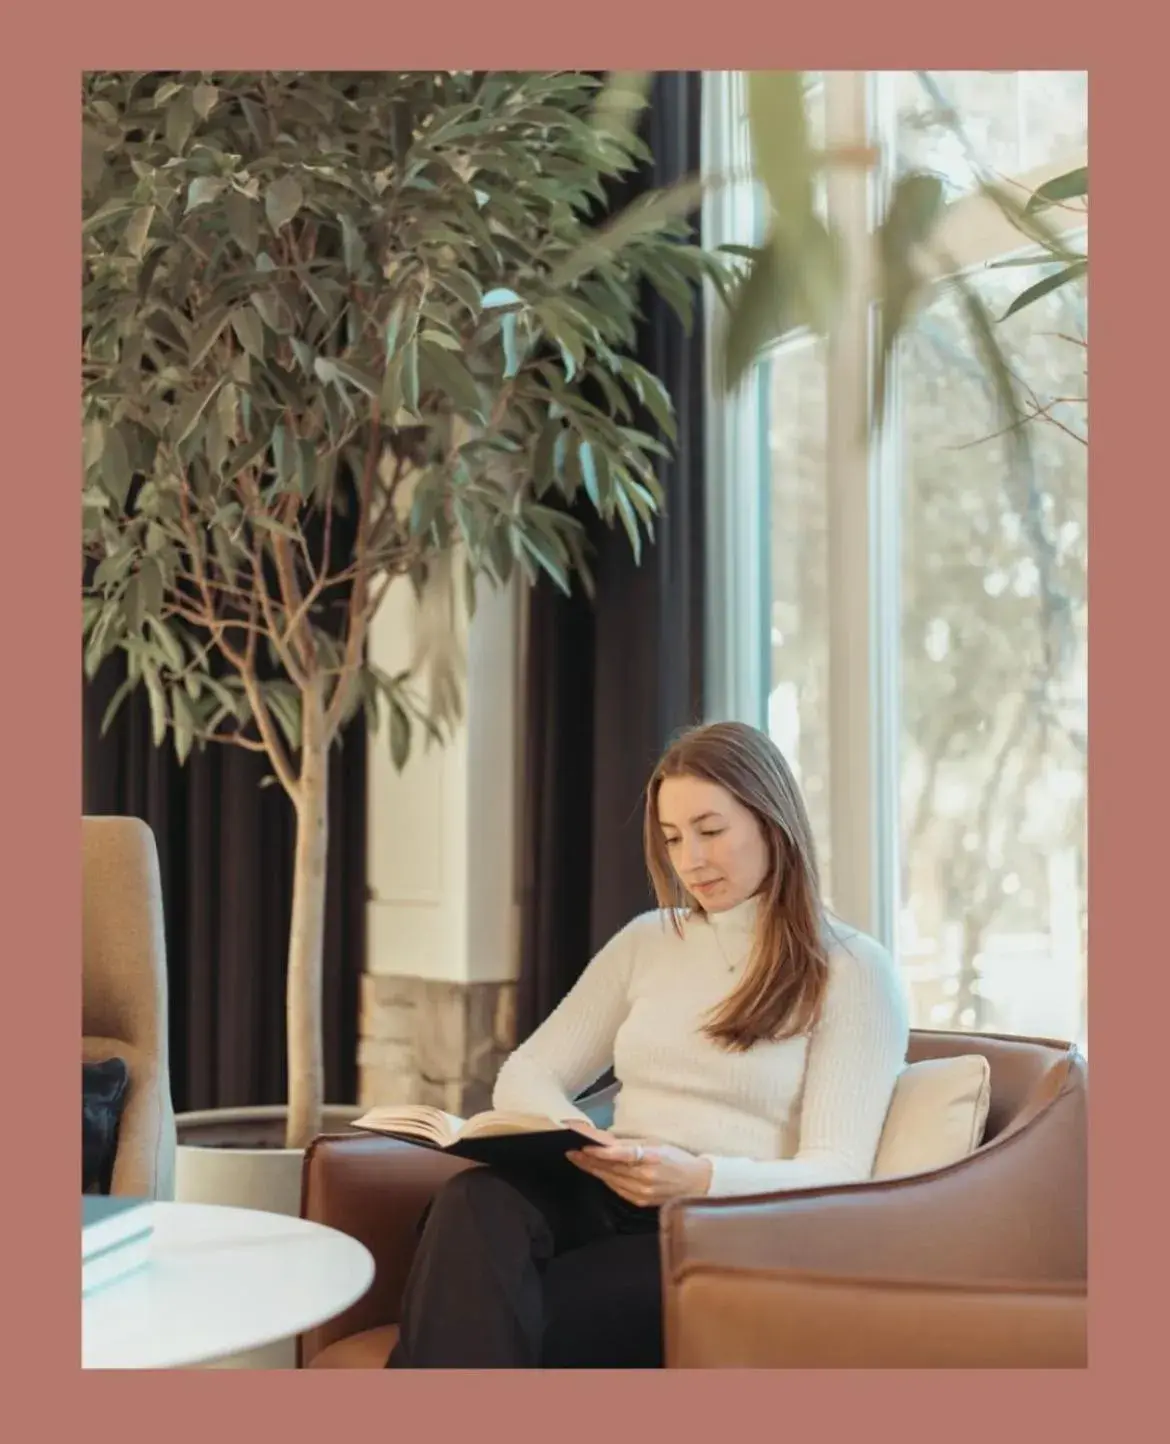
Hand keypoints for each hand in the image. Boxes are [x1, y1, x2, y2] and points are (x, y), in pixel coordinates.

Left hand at [565, 1137, 712, 1205]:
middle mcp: (644, 1178)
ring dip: (593, 1170)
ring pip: (611, 1180)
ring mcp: (641, 1192)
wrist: (696, 1183)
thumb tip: (606, 1139)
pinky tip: (595, 1172)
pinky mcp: (640, 1201)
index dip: (599, 1152)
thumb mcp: (656, 1142)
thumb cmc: (676, 1157)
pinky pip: (617, 1189)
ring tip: (577, 1160)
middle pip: (610, 1168)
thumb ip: (630, 1143)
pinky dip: (605, 1180)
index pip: (619, 1155)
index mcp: (649, 1159)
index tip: (582, 1146)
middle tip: (570, 1152)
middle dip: (589, 1160)